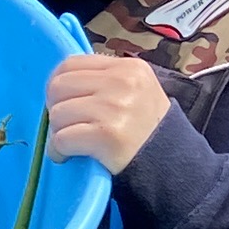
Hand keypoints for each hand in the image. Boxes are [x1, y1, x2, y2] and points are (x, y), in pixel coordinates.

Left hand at [44, 52, 172, 173]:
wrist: (173, 164)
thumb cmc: (148, 130)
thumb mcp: (136, 91)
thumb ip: (104, 81)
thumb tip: (59, 85)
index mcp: (127, 67)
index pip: (71, 63)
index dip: (58, 84)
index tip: (63, 102)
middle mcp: (121, 82)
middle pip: (58, 87)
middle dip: (55, 109)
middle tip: (66, 126)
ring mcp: (114, 108)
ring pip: (58, 114)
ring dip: (58, 133)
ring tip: (72, 143)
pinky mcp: (107, 135)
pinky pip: (62, 139)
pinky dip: (59, 151)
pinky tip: (69, 156)